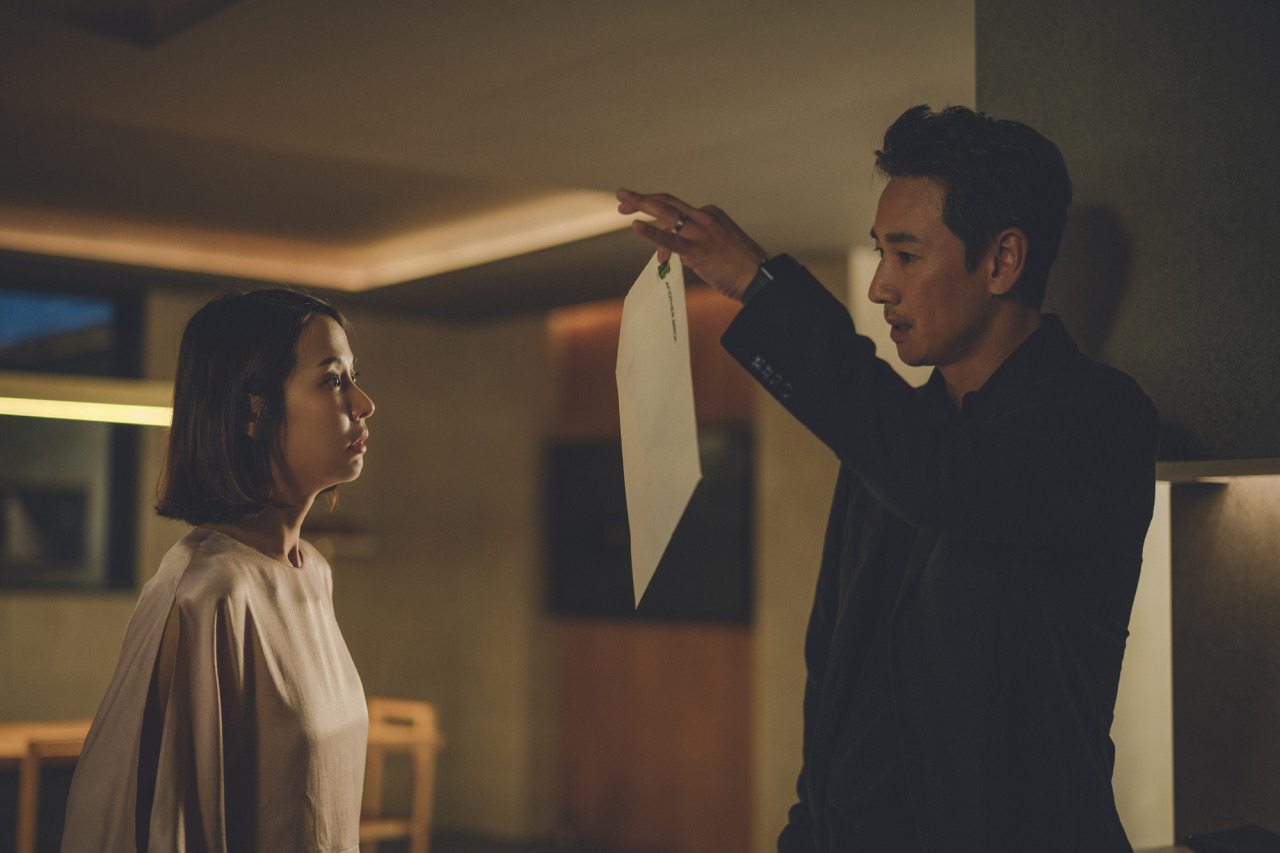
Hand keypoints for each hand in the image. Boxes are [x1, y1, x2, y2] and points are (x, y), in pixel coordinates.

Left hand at [616, 188, 769, 300]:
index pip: (676, 210)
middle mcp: (704, 217)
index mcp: (710, 214)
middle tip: (621, 197)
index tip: (639, 217)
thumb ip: (691, 248)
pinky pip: (670, 239)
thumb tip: (670, 255)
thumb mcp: (715, 249)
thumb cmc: (739, 267)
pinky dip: (651, 232)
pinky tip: (636, 226)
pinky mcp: (697, 250)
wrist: (759, 278)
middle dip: (642, 199)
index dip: (655, 214)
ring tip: (622, 203)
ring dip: (641, 204)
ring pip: (665, 213)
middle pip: (667, 202)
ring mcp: (700, 232)